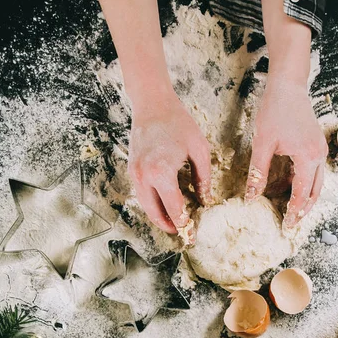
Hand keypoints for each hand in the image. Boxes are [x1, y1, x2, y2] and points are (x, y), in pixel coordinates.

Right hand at [128, 92, 211, 236]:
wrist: (152, 104)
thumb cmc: (177, 122)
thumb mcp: (199, 149)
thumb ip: (203, 178)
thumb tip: (205, 200)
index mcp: (162, 173)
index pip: (174, 208)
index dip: (184, 223)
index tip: (192, 233)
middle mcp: (144, 177)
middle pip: (155, 213)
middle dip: (169, 225)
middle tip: (182, 233)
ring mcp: (135, 174)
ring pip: (146, 206)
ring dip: (159, 216)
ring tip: (174, 222)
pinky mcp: (132, 170)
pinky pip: (142, 194)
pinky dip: (153, 204)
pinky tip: (165, 205)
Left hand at [246, 78, 327, 227]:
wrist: (288, 86)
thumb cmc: (275, 110)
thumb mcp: (262, 144)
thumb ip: (258, 173)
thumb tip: (251, 197)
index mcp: (307, 156)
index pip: (301, 193)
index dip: (293, 211)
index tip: (286, 225)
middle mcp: (319, 155)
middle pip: (315, 192)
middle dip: (304, 210)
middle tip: (292, 224)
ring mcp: (320, 150)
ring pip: (317, 184)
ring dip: (307, 199)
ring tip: (294, 213)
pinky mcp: (317, 145)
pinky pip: (314, 172)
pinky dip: (306, 185)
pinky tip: (293, 190)